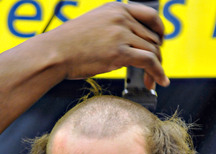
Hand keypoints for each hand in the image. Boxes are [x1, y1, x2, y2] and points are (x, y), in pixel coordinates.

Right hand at [47, 2, 169, 88]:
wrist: (55, 53)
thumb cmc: (69, 45)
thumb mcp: (94, 26)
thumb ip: (113, 29)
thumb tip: (128, 44)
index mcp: (116, 8)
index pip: (150, 16)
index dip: (160, 32)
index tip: (161, 44)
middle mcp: (121, 18)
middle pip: (153, 38)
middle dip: (157, 57)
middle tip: (154, 73)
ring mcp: (121, 34)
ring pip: (153, 51)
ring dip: (157, 69)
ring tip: (153, 82)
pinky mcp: (120, 52)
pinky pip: (149, 62)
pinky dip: (158, 73)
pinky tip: (160, 83)